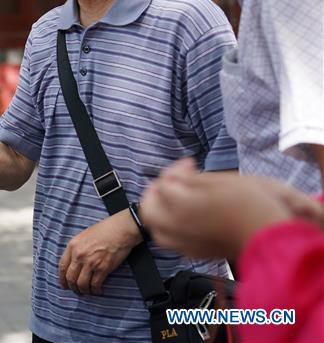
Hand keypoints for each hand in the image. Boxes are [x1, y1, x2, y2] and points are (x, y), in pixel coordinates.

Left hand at [59, 210, 140, 295]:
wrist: (119, 229)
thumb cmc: (103, 230)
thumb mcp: (83, 236)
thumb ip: (76, 248)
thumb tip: (73, 263)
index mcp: (72, 246)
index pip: (62, 267)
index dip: (62, 279)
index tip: (64, 285)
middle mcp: (79, 255)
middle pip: (70, 278)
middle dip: (73, 288)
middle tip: (77, 291)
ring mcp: (90, 262)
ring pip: (81, 284)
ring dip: (83, 291)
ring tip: (87, 292)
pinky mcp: (103, 268)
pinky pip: (95, 284)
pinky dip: (95, 291)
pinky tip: (98, 291)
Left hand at [140, 158, 322, 258]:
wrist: (271, 237)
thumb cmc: (251, 205)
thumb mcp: (218, 180)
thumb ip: (188, 179)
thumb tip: (172, 177)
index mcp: (180, 206)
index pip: (163, 183)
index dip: (176, 170)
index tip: (190, 164)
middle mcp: (176, 227)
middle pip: (148, 209)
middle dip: (157, 192)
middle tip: (172, 181)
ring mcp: (184, 243)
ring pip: (156, 228)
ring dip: (161, 211)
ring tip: (176, 199)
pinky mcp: (195, 253)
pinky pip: (170, 241)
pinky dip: (170, 227)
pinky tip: (186, 218)